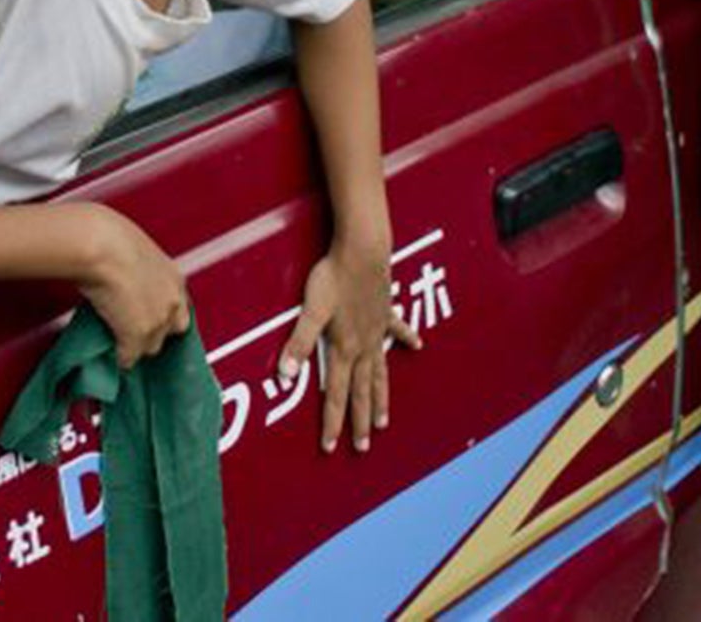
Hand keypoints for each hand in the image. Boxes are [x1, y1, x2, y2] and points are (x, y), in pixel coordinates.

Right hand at [77, 205, 189, 368]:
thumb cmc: (109, 239)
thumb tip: (126, 280)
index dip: (163, 314)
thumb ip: (140, 272)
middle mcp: (173, 301)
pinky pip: (129, 358)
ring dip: (137, 346)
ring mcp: (158, 320)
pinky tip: (110, 351)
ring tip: (119, 337)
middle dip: (155, 333)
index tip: (150, 316)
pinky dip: (119, 357)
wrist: (101, 246)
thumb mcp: (135, 253)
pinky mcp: (138, 335)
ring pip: (151, 347)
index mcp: (175, 278)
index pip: (180, 308)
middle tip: (134, 327)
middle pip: (171, 332)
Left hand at [276, 240, 421, 452]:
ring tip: (384, 421)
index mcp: (344, 349)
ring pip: (380, 372)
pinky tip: (416, 346)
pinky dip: (406, 339)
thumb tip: (284, 374)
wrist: (363, 251)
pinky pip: (397, 331)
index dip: (332, 422)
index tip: (331, 447)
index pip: (337, 395)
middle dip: (359, 422)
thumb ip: (299, 342)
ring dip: (381, 397)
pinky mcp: (386, 313)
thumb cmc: (333, 278)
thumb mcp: (311, 311)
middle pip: (361, 392)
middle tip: (362, 447)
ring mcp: (378, 331)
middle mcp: (363, 347)